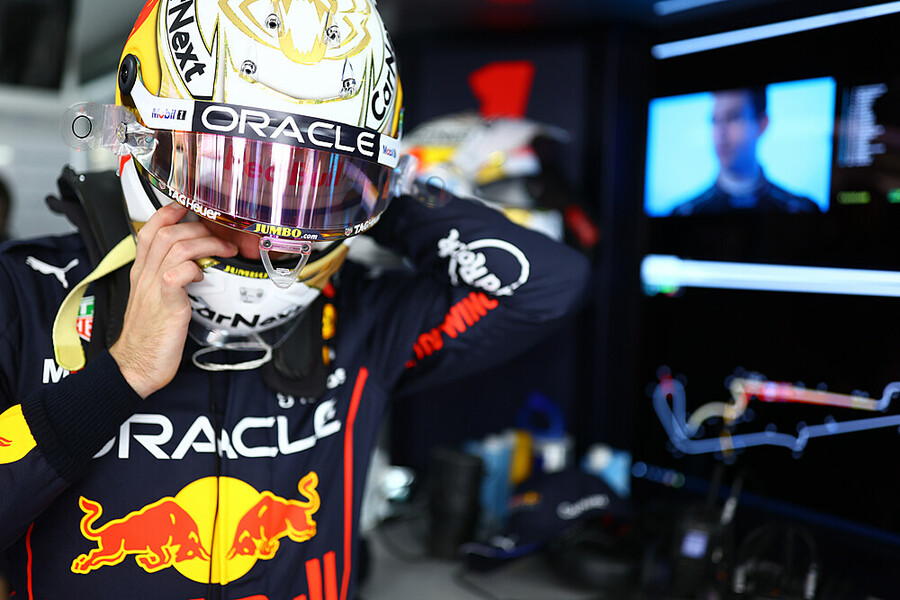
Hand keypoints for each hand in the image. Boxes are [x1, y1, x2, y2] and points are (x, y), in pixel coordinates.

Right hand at [110, 204, 237, 397]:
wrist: (136, 366)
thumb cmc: (151, 335)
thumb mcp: (158, 299)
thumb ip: (171, 277)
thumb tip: (197, 263)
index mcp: (141, 271)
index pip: (151, 228)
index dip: (171, 212)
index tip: (191, 209)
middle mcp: (145, 274)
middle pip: (167, 231)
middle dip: (198, 227)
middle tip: (221, 236)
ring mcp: (153, 287)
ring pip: (177, 247)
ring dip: (206, 243)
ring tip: (223, 251)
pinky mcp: (165, 303)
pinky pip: (178, 272)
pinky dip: (196, 268)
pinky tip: (204, 276)